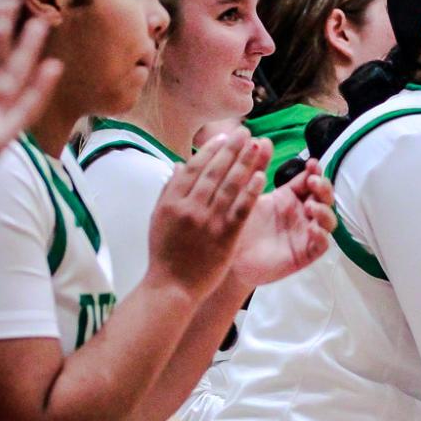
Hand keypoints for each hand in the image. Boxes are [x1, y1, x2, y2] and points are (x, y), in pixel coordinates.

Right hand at [147, 132, 270, 295]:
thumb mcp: (158, 218)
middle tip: (245, 133)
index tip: (223, 137)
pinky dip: (251, 191)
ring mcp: (208, 222)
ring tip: (257, 146)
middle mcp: (190, 207)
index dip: (210, 150)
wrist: (172, 287)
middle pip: (214, 171)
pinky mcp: (225, 237)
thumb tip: (180, 164)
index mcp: (172, 201)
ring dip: (245, 163)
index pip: (193, 168)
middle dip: (231, 149)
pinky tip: (262, 176)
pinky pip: (241, 209)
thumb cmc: (165, 254)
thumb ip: (169, 190)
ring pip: (229, 186)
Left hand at [231, 161, 334, 288]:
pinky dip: (321, 236)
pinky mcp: (305, 254)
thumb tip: (263, 139)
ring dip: (324, 211)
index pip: (311, 180)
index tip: (312, 163)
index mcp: (289, 197)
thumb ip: (255, 168)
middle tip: (312, 183)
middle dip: (323, 187)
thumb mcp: (245, 194)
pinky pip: (321, 245)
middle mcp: (301, 214)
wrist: (227, 258)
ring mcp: (305, 234)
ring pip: (329, 220)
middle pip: (325, 197)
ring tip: (310, 207)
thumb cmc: (236, 225)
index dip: (315, 171)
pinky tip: (312, 229)